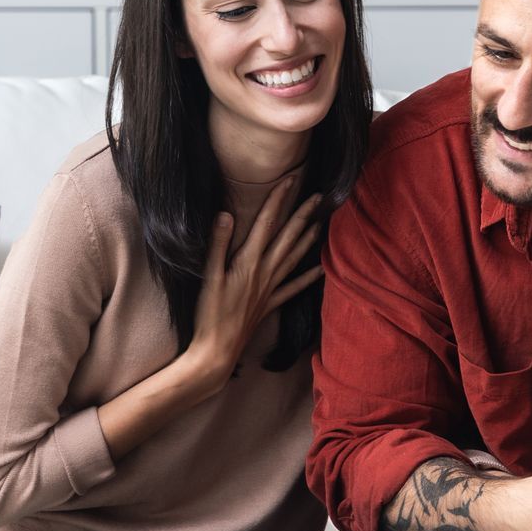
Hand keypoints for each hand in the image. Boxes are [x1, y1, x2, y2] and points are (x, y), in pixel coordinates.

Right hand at [185, 181, 322, 391]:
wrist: (217, 351)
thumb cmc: (209, 314)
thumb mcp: (209, 276)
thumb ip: (218, 244)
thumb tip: (225, 214)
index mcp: (249, 262)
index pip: (267, 223)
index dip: (278, 199)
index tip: (290, 179)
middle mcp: (265, 272)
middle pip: (288, 237)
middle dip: (304, 214)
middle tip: (320, 196)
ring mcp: (271, 288)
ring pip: (295, 257)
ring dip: (310, 238)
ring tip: (322, 222)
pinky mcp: (271, 303)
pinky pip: (294, 287)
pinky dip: (309, 276)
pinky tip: (322, 269)